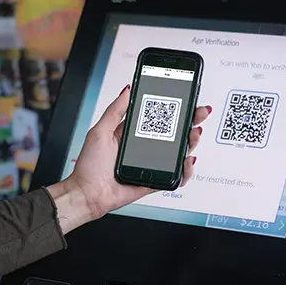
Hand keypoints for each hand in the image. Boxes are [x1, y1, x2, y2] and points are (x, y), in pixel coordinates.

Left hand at [48, 85, 211, 234]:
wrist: (86, 194)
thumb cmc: (88, 165)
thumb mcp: (100, 131)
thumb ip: (115, 111)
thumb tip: (127, 90)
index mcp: (133, 134)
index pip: (159, 118)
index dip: (174, 109)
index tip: (187, 100)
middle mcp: (144, 148)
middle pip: (174, 133)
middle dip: (190, 122)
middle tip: (199, 114)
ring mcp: (151, 164)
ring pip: (179, 153)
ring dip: (191, 143)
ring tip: (193, 135)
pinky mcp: (154, 180)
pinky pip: (174, 176)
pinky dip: (185, 170)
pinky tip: (187, 161)